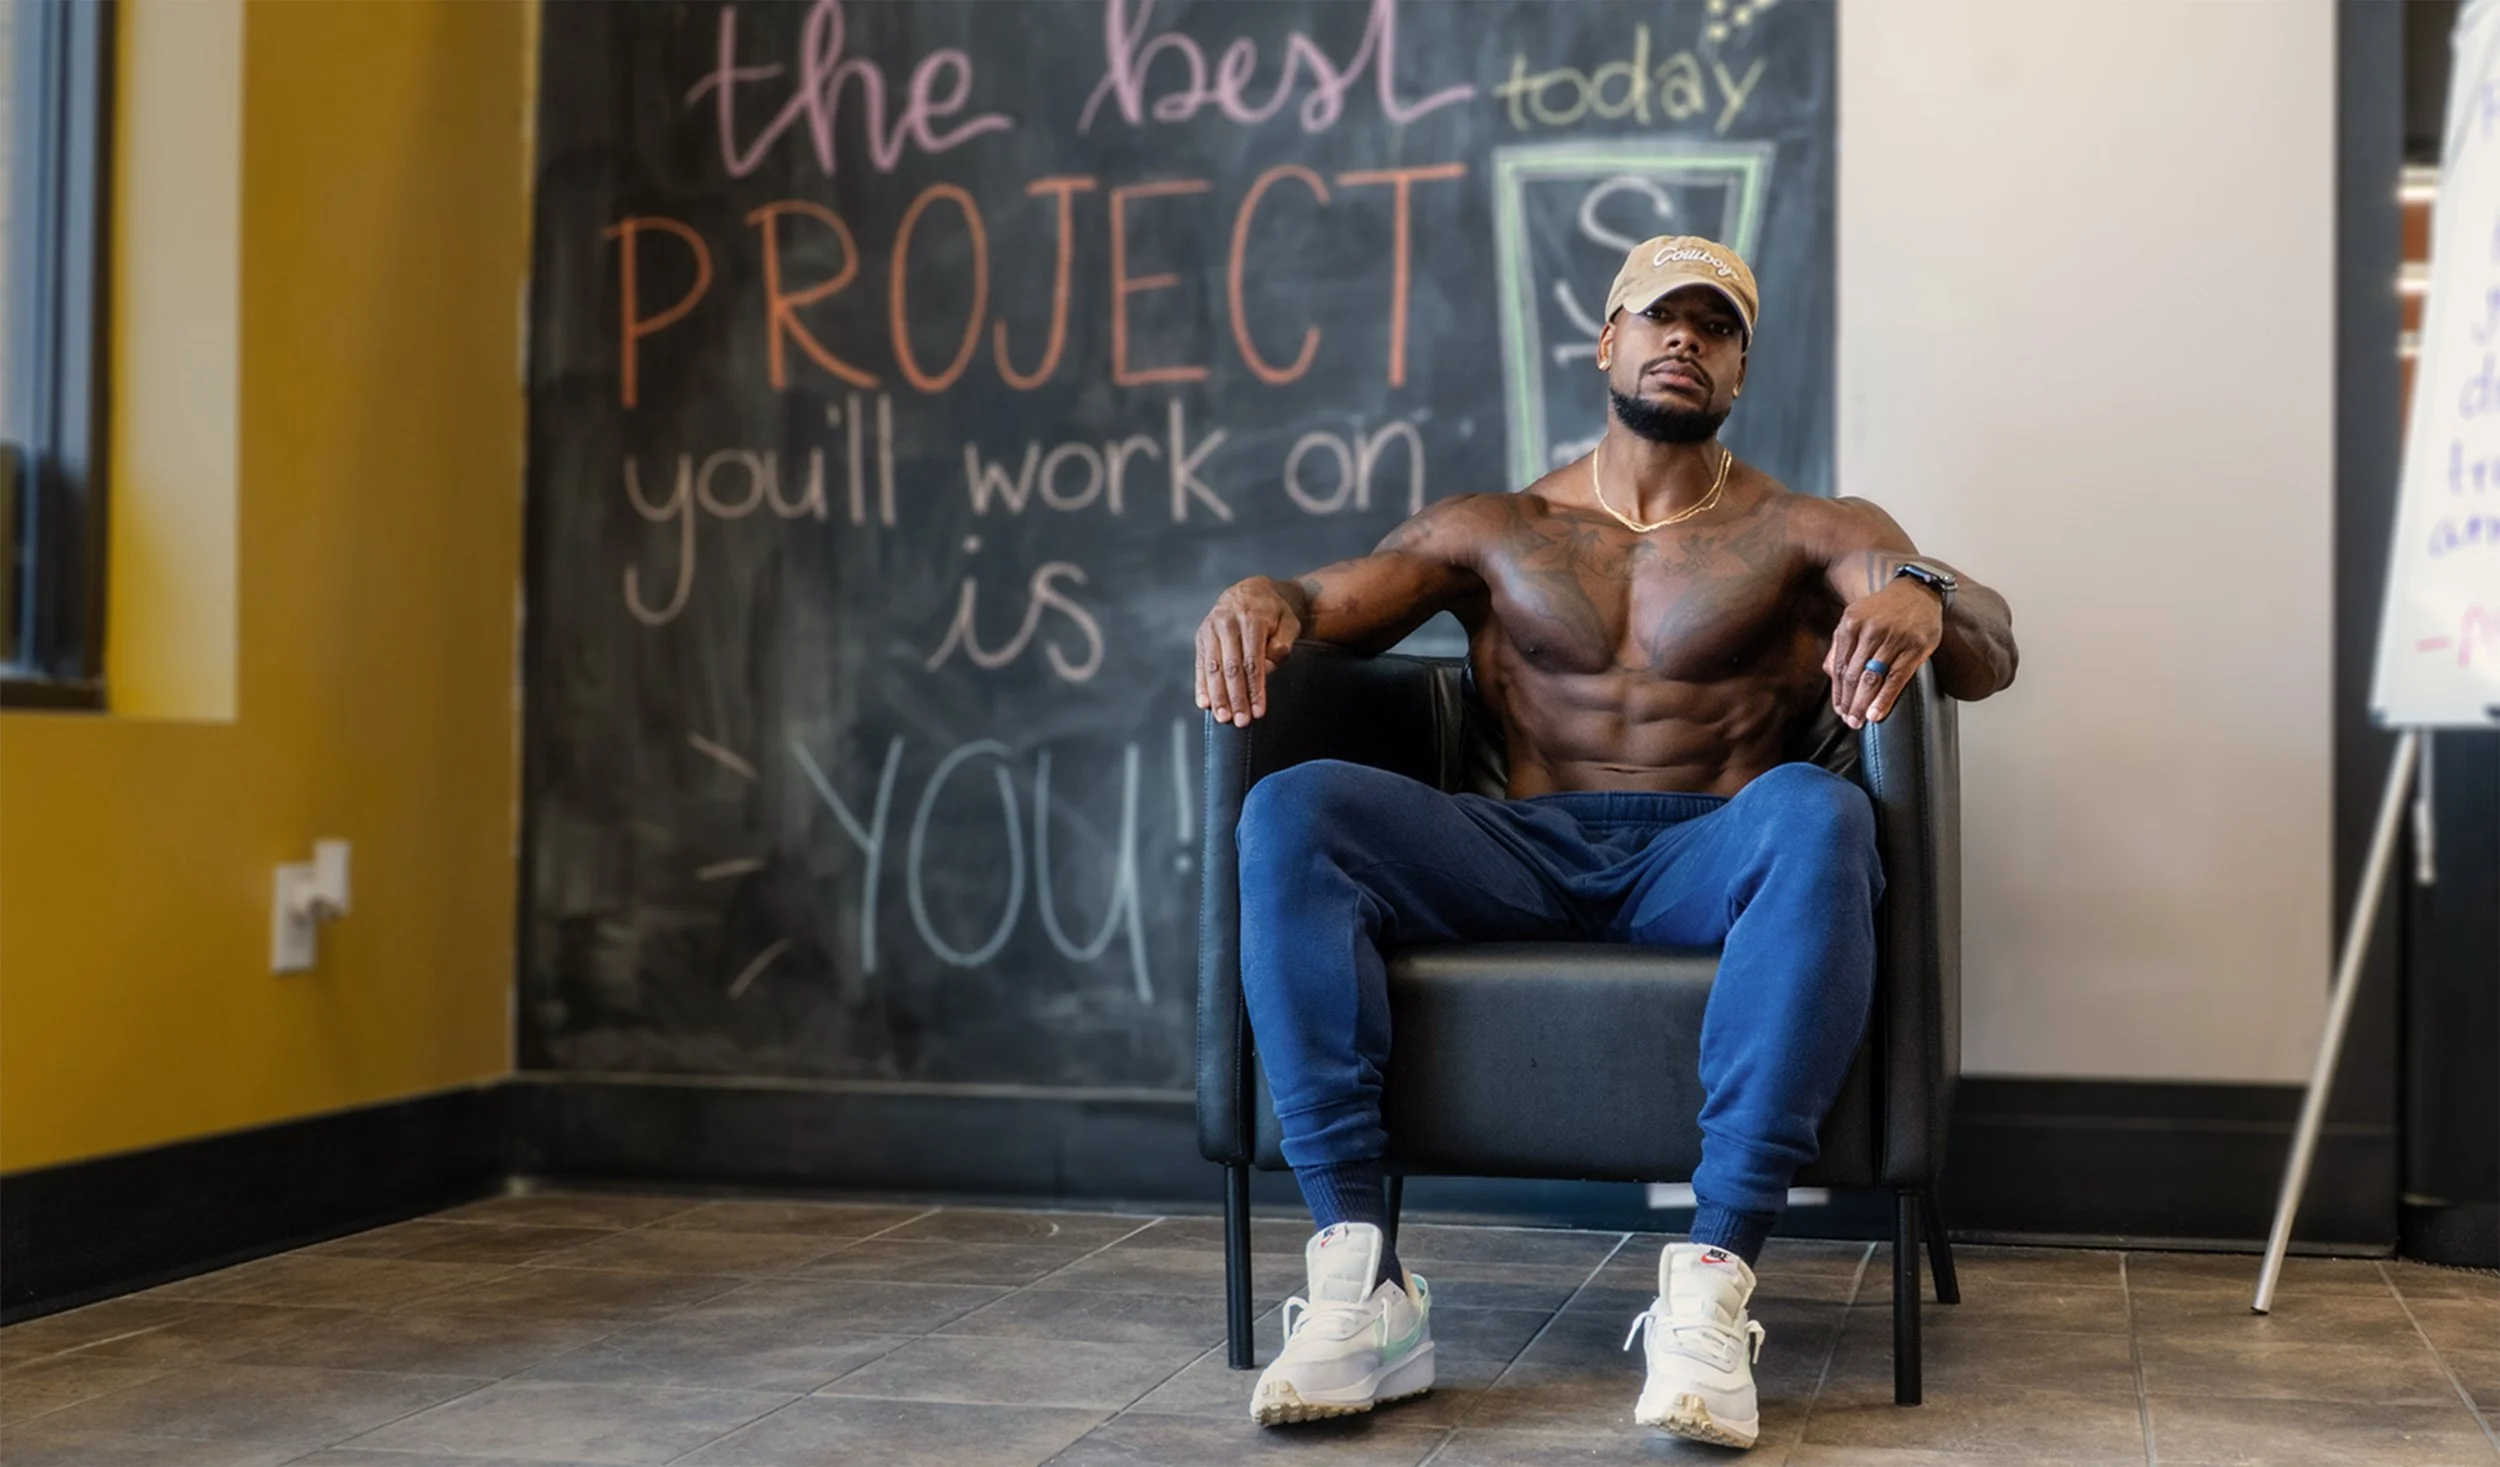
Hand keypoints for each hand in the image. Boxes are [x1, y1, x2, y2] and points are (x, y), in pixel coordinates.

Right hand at [1195, 578, 1302, 726]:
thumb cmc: (1274, 612)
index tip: (1259, 711)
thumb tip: (1266, 669)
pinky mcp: (1201, 636)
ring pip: (1213, 668)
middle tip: (1240, 722)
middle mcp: (1227, 623)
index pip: (1253, 662)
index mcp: (1251, 620)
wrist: (1250, 590)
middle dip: (1236, 697)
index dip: (1255, 689)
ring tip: (1223, 718)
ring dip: (1218, 696)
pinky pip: (1201, 664)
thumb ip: (1282, 644)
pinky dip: (1202, 685)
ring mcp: (1210, 629)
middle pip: (1231, 668)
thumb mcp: (1289, 623)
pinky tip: (1205, 704)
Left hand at [1824, 579, 1944, 728]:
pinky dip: (1885, 699)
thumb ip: (1841, 645)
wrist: (1917, 591)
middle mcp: (1870, 630)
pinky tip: (1877, 713)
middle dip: (1849, 702)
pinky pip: (1896, 679)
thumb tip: (1831, 675)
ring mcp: (1893, 639)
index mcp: (1850, 624)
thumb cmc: (1883, 611)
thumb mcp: (1855, 618)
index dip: (1839, 692)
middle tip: (1849, 721)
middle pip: (1854, 675)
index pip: (1840, 666)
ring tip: (1859, 721)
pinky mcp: (1914, 647)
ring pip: (1873, 679)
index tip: (1839, 709)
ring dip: (1863, 704)